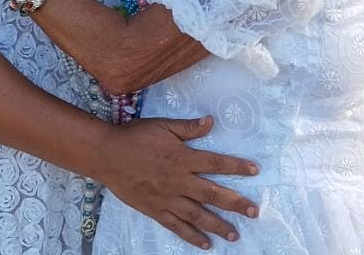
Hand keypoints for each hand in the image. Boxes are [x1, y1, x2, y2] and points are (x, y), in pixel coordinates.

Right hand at [97, 116, 259, 249]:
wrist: (107, 155)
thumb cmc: (135, 137)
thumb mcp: (163, 126)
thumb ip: (188, 128)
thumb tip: (211, 121)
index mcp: (183, 158)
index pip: (216, 163)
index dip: (237, 166)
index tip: (255, 170)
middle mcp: (179, 181)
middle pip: (213, 194)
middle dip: (235, 203)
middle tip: (254, 212)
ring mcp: (167, 199)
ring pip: (198, 215)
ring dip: (218, 225)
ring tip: (235, 235)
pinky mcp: (156, 210)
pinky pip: (177, 227)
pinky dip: (192, 236)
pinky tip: (206, 244)